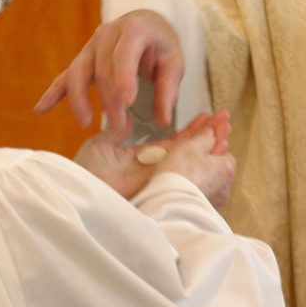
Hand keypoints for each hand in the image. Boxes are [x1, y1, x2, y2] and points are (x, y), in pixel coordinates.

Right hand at [35, 9, 183, 135]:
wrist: (144, 23)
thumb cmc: (161, 44)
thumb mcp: (173, 62)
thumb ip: (168, 90)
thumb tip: (163, 121)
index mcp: (134, 30)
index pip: (124, 54)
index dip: (124, 77)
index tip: (127, 102)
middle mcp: (107, 34)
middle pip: (102, 69)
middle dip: (110, 101)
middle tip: (121, 129)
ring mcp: (91, 46)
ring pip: (78, 72)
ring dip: (80, 99)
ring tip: (86, 123)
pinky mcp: (82, 59)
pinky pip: (65, 76)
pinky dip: (53, 93)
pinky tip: (41, 109)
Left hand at [75, 111, 231, 201]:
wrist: (80, 188)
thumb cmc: (84, 171)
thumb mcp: (102, 144)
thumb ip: (118, 132)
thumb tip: (126, 122)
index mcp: (140, 159)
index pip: (171, 144)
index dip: (189, 132)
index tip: (205, 118)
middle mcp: (154, 169)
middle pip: (187, 150)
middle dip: (206, 134)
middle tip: (223, 119)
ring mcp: (161, 176)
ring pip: (191, 156)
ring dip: (210, 140)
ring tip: (225, 124)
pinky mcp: (165, 181)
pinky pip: (187, 164)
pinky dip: (203, 151)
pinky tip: (217, 138)